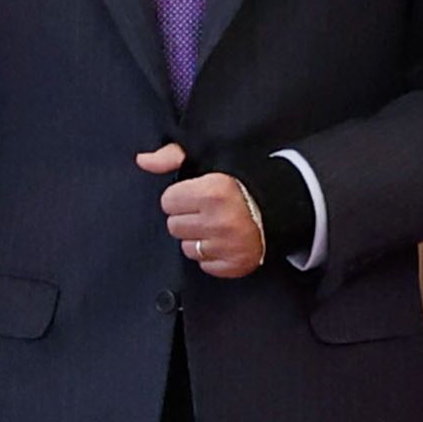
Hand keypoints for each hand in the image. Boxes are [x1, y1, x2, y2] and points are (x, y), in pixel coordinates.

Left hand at [137, 145, 266, 279]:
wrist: (280, 206)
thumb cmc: (240, 183)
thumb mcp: (208, 161)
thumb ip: (172, 156)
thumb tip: (142, 160)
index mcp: (212, 191)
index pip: (168, 201)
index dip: (180, 197)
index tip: (196, 195)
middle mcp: (219, 220)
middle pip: (174, 226)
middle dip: (187, 218)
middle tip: (206, 211)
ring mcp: (228, 246)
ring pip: (187, 248)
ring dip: (198, 238)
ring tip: (216, 226)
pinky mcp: (234, 265)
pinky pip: (205, 264)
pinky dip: (212, 255)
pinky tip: (224, 241)